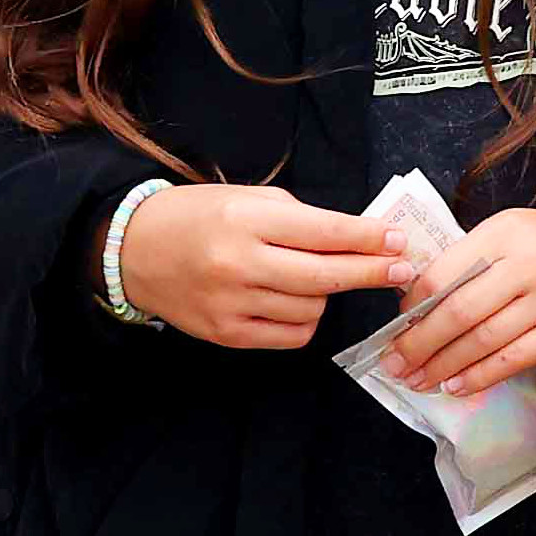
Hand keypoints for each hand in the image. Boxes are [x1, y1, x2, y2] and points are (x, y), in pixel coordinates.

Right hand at [124, 183, 417, 349]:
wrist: (133, 250)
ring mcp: (231, 303)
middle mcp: (238, 263)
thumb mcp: (249, 198)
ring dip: (327, 295)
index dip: (369, 239)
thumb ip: (304, 219)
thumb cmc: (200, 217)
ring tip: (312, 277)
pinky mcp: (226, 334)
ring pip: (312, 309)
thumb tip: (364, 237)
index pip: (325, 233)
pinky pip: (292, 336)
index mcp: (246, 220)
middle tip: (401, 269)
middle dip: (371, 273)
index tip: (399, 241)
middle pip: (326, 277)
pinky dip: (305, 320)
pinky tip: (296, 303)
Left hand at [381, 204, 535, 395]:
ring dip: (444, 366)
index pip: (444, 275)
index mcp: (504, 234)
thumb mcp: (503, 232)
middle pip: (459, 312)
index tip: (395, 327)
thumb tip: (415, 305)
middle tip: (394, 365)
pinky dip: (482, 376)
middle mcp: (529, 265)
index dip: (413, 307)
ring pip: (484, 341)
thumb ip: (464, 260)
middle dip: (420, 344)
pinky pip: (516, 359)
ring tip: (418, 380)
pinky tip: (457, 385)